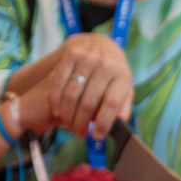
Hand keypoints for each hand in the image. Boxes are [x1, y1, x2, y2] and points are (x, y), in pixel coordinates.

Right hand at [16, 34, 133, 138]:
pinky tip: (58, 112)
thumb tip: (120, 121)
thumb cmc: (112, 75)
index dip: (103, 123)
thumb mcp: (124, 87)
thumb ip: (123, 105)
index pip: (111, 104)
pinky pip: (59, 83)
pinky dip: (57, 101)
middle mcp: (105, 64)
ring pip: (72, 95)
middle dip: (82, 123)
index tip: (97, 136)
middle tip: (80, 133)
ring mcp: (87, 58)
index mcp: (122, 75)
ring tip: (70, 125)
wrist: (100, 44)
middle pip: (89, 102)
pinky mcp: (70, 54)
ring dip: (69, 115)